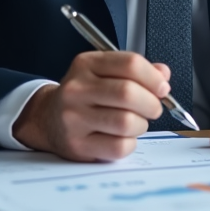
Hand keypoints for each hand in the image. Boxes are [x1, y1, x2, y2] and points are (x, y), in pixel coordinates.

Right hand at [12, 51, 169, 161]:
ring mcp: (74, 118)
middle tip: (153, 108)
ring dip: (141, 125)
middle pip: (128, 93)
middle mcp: (77, 89)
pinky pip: (119, 147)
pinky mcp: (78, 145)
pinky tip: (122, 137)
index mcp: (86, 64)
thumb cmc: (84, 95)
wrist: (47, 119)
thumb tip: (162, 74)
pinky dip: (129, 143)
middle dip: (151, 103)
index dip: (154, 78)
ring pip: (126, 122)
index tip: (162, 87)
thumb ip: (134, 70)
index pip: (130, 64)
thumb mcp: (103, 72)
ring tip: (136, 122)